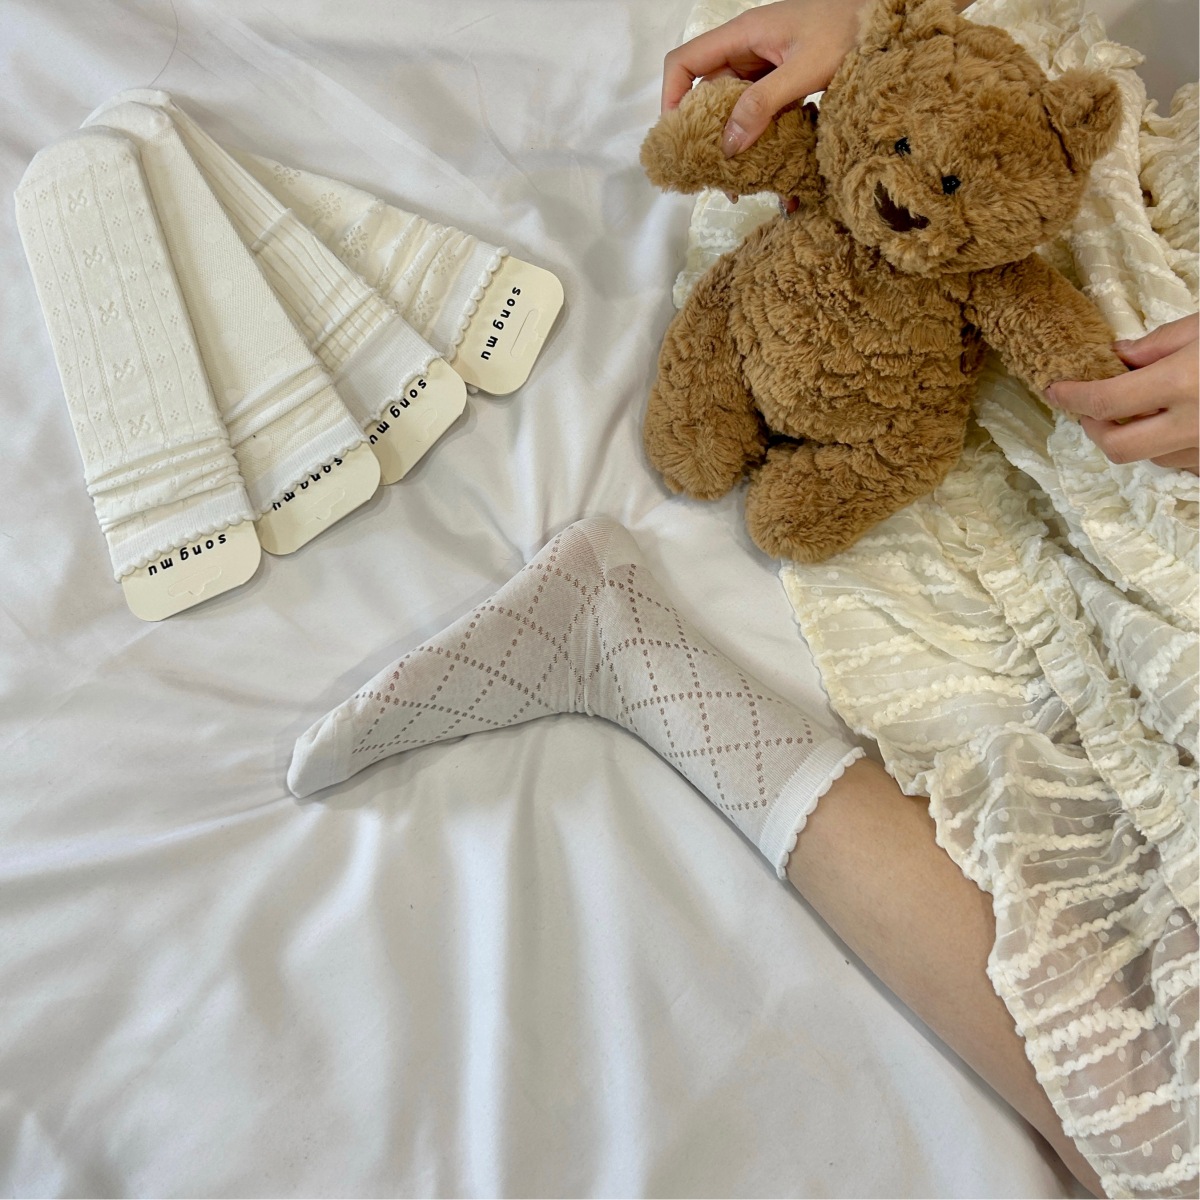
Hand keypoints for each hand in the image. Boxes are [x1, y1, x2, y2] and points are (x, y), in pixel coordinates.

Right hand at [660, 0, 868, 158]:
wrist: (887, 21)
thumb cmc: (849, 29)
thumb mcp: (805, 69)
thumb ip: (764, 104)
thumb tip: (728, 145)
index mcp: (742, 36)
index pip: (685, 63)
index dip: (671, 97)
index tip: (675, 136)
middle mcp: (748, 51)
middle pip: (708, 94)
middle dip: (704, 134)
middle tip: (709, 174)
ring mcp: (766, 67)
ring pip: (734, 109)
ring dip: (733, 144)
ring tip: (738, 183)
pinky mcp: (783, 83)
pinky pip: (761, 113)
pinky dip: (760, 140)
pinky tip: (768, 170)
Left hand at [1046, 313, 1199, 472]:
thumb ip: (1159, 343)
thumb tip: (1119, 356)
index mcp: (1181, 383)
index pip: (1105, 401)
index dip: (1072, 398)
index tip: (1055, 390)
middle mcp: (1191, 425)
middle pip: (1118, 447)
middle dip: (1095, 428)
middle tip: (1092, 409)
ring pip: (1151, 458)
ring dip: (1136, 436)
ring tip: (1145, 409)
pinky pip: (1181, 462)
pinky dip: (1169, 444)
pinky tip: (1176, 422)